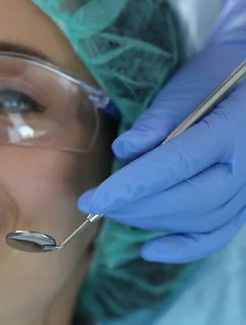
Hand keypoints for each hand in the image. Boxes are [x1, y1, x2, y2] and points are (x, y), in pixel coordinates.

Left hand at [79, 0, 245, 263]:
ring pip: (200, 219)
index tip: (92, 200)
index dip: (131, 187)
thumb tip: (123, 151)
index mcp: (232, 128)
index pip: (175, 165)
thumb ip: (156, 121)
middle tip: (97, 204)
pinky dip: (185, 247)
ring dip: (152, 221)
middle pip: (188, 200)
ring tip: (117, 213)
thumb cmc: (216, 75)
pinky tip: (151, 249)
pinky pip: (219, 233)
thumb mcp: (186, 86)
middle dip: (135, 207)